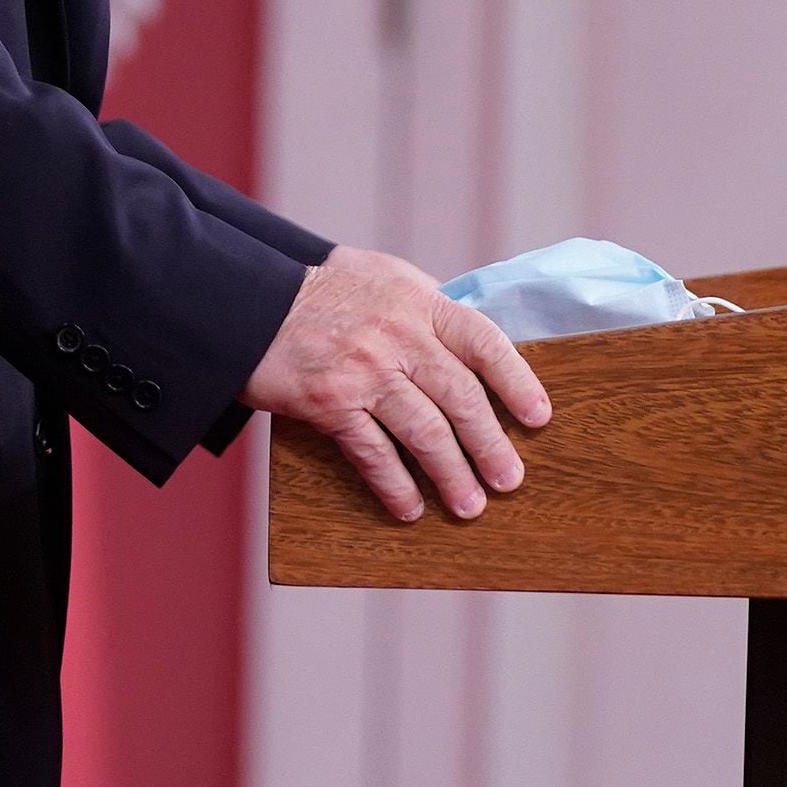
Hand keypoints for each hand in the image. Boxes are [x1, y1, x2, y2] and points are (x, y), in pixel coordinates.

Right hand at [243, 248, 551, 523]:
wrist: (247, 301)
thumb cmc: (323, 291)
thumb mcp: (385, 278)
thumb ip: (429, 309)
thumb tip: (476, 349)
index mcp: (418, 300)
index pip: (484, 341)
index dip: (517, 381)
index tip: (539, 417)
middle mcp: (397, 334)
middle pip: (461, 397)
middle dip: (491, 444)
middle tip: (510, 479)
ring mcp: (364, 370)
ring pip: (425, 432)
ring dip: (452, 474)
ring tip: (470, 506)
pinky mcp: (330, 402)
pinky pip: (374, 453)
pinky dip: (396, 486)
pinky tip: (410, 508)